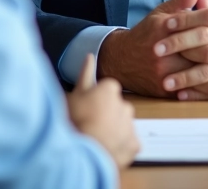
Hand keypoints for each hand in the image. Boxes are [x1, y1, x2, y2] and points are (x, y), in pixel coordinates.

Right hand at [67, 53, 139, 169]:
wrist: (80, 151)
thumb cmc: (74, 120)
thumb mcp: (74, 94)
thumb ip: (85, 74)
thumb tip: (90, 55)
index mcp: (110, 89)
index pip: (106, 91)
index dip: (95, 101)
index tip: (87, 110)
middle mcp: (125, 105)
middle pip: (116, 108)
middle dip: (107, 115)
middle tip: (90, 125)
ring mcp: (130, 125)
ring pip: (123, 126)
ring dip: (113, 131)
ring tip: (96, 139)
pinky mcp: (134, 144)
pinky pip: (129, 144)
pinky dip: (121, 147)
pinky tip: (106, 148)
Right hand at [98, 0, 207, 97]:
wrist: (120, 60)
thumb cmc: (147, 34)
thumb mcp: (162, 13)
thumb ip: (183, 0)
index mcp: (169, 28)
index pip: (205, 22)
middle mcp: (168, 51)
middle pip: (207, 53)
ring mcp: (168, 74)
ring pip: (205, 80)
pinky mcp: (169, 91)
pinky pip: (198, 96)